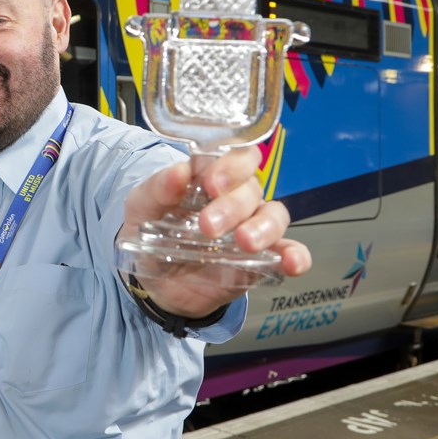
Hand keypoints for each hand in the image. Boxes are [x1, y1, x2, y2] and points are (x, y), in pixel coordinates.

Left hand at [117, 147, 311, 316]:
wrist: (153, 281)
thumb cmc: (150, 232)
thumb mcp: (142, 207)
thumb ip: (157, 189)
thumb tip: (178, 172)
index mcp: (210, 176)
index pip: (234, 156)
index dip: (230, 165)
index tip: (212, 184)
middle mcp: (236, 198)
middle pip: (251, 188)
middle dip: (233, 204)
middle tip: (208, 225)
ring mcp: (251, 227)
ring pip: (274, 215)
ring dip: (264, 226)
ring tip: (245, 242)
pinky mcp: (261, 259)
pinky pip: (287, 252)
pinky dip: (295, 255)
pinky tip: (292, 263)